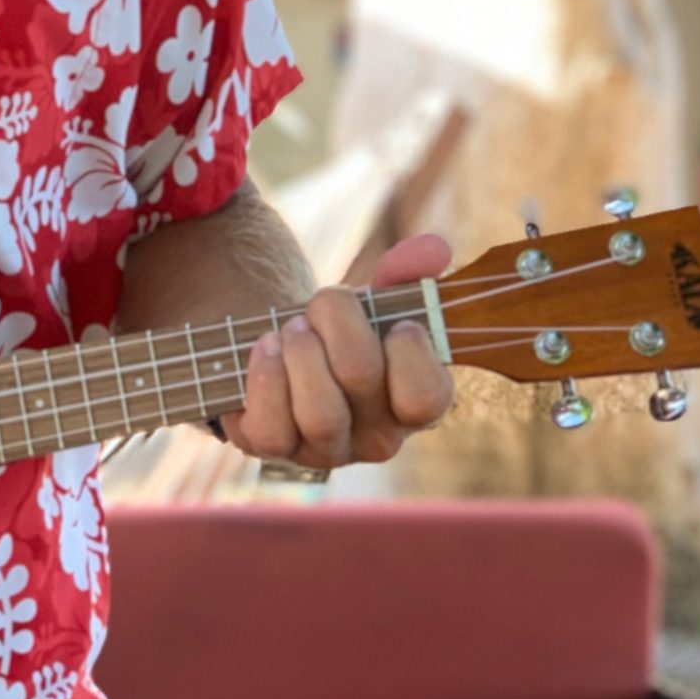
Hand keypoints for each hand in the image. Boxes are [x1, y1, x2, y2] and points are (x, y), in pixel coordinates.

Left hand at [217, 231, 454, 471]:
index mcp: (414, 403)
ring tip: (292, 327)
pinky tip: (265, 347)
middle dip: (337, 321)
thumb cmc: (344, 330)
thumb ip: (409, 272)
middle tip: (321, 304)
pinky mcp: (276, 448)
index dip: (410, 352)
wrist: (286, 346)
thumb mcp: (377, 299)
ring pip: (320, 414)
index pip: (428, 398)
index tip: (395, 322)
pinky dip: (265, 378)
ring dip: (301, 353)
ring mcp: (326, 449)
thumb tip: (435, 249)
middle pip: (361, 378)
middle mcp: (377, 437)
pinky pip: (272, 431)